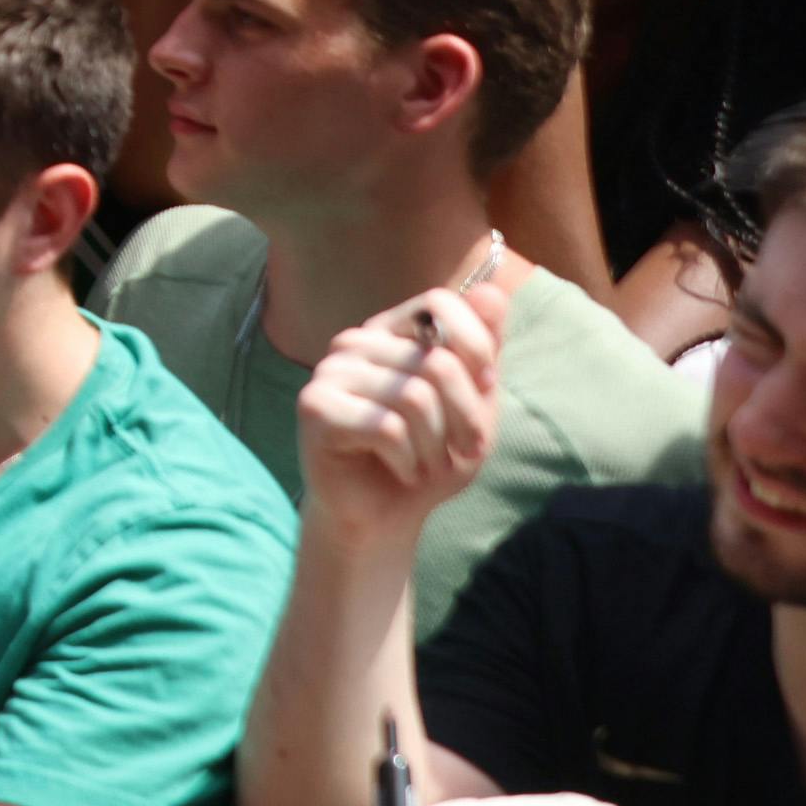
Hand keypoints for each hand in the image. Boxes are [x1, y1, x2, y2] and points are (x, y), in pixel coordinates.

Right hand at [288, 282, 503, 540]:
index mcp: (390, 331)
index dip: (475, 344)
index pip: (439, 302)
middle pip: (436, 363)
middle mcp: (355, 342)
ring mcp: (329, 372)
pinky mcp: (314, 407)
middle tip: (463, 451)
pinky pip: (386, 428)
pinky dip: (408, 460)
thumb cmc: (429, 457)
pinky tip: (401, 470)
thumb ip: (481, 350)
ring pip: (414, 397)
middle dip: (465, 418)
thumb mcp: (472, 403)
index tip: (487, 385)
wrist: (383, 516)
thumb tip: (492, 290)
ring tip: (428, 464)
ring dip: (436, 446)